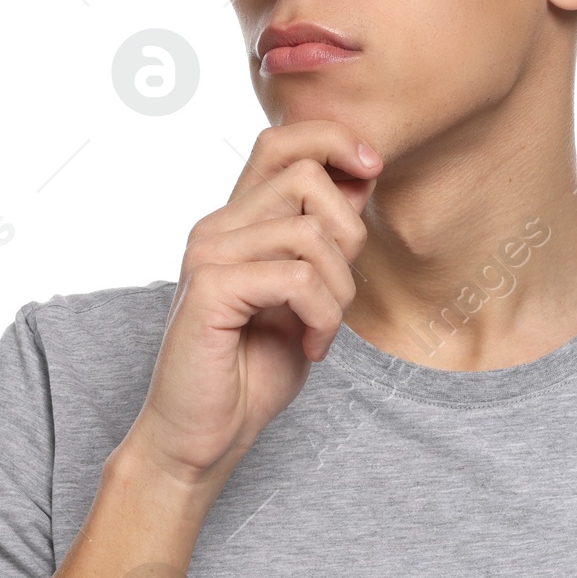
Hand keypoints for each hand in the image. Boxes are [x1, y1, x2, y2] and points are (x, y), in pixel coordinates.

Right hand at [118, 120, 381, 489]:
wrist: (203, 437)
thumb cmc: (252, 371)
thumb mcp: (306, 295)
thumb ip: (324, 239)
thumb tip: (362, 176)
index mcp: (237, 223)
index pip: (281, 140)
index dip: (334, 140)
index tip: (373, 171)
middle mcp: (217, 228)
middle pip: (306, 176)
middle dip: (348, 237)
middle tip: (338, 296)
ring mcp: (208, 255)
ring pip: (310, 232)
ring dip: (338, 291)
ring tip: (321, 329)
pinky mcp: (209, 290)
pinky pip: (296, 277)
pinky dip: (321, 317)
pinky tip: (310, 346)